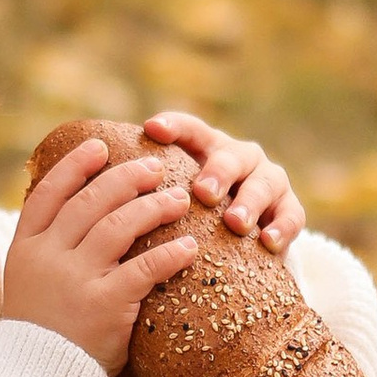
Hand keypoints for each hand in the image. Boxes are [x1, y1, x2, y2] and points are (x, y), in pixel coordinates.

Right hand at [1, 133, 198, 372]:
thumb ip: (49, 252)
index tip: (98, 146)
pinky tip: (190, 246)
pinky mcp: (104, 305)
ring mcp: (74, 279)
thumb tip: (79, 216)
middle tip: (155, 166)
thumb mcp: (29, 286)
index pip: (48, 194)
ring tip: (179, 199)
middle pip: (89, 201)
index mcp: (25, 249)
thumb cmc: (41, 336)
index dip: (74, 167)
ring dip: (153, 207)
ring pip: (119, 225)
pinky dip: (170, 254)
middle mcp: (47, 257)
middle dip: (126, 178)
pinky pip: (144, 268)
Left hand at [141, 110, 302, 252]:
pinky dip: (281, 227)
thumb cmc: (192, 223)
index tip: (151, 129)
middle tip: (201, 192)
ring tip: (234, 223)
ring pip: (265, 183)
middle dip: (217, 172)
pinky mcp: (288, 210)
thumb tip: (84, 193)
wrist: (242, 250)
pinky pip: (291, 215)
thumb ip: (146, 193)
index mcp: (206, 149)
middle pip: (231, 155)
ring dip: (250, 202)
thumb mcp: (170, 204)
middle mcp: (239, 158)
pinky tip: (267, 243)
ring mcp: (268, 182)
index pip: (191, 129)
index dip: (173, 126)